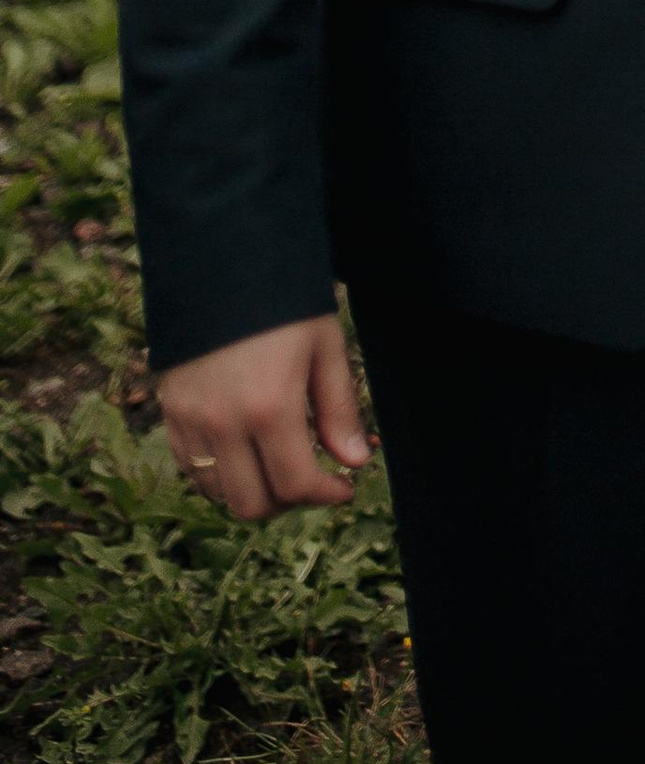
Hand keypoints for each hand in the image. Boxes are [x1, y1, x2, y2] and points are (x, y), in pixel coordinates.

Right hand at [157, 313, 370, 520]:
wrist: (221, 259)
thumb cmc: (284, 300)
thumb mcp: (324, 346)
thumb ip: (339, 410)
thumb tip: (356, 462)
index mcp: (269, 407)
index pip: (296, 484)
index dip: (326, 495)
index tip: (345, 487)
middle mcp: (223, 423)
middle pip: (252, 505)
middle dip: (289, 502)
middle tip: (312, 479)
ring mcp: (191, 420)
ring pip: (218, 494)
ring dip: (253, 491)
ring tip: (280, 464)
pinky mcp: (170, 412)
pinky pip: (191, 469)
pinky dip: (220, 475)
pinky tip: (246, 450)